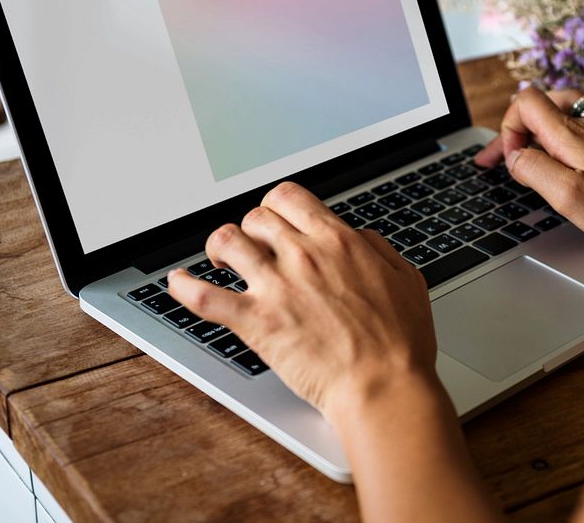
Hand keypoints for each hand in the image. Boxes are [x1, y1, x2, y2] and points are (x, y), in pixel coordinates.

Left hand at [167, 182, 438, 421]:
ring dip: (219, 246)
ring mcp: (276, 287)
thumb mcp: (406, 279)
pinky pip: (204, 297)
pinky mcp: (256, 322)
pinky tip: (177, 281)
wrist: (383, 385)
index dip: (275, 205)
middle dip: (250, 227)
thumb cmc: (399, 342)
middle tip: (251, 246)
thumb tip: (359, 236)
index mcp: (338, 241)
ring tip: (220, 260)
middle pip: (256, 216)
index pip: (289, 198)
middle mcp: (303, 255)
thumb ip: (377, 249)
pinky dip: (183, 286)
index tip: (274, 220)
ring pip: (227, 241)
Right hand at [475, 62, 583, 251]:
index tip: (514, 159)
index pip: (525, 105)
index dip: (509, 128)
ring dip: (548, 109)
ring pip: (574, 101)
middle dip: (520, 126)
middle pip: (544, 105)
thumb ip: (534, 170)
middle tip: (510, 158)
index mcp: (571, 137)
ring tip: (534, 129)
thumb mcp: (568, 199)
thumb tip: (516, 155)